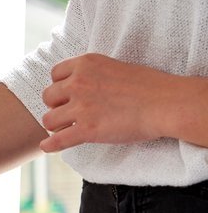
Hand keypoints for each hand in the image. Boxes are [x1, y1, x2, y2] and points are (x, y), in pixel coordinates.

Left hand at [39, 53, 177, 152]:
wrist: (166, 103)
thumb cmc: (148, 86)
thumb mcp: (113, 67)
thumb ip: (92, 74)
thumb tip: (78, 85)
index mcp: (85, 64)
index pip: (54, 74)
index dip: (60, 86)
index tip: (68, 94)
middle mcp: (78, 83)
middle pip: (48, 97)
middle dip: (57, 105)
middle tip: (71, 112)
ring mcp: (81, 107)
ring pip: (49, 120)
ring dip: (56, 125)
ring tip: (67, 128)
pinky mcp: (87, 130)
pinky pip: (57, 140)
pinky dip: (50, 145)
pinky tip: (46, 147)